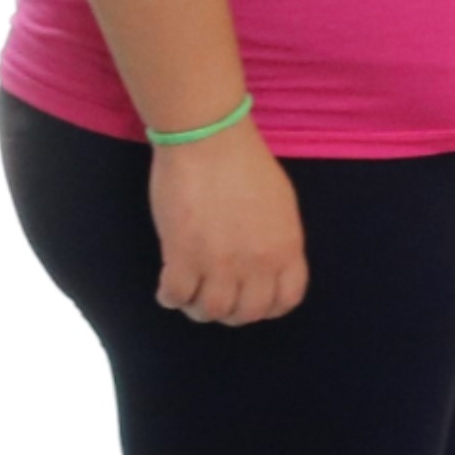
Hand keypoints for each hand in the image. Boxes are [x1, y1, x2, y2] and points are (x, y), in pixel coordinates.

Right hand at [151, 126, 306, 326]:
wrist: (210, 141)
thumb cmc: (245, 164)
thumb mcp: (281, 206)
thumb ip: (276, 240)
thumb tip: (264, 265)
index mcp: (287, 248)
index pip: (286, 300)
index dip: (268, 308)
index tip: (250, 301)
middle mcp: (258, 262)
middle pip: (248, 313)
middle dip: (232, 313)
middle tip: (215, 300)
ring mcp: (220, 262)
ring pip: (212, 311)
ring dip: (199, 309)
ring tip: (191, 296)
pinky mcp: (182, 255)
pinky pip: (176, 296)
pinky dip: (170, 298)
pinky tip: (168, 288)